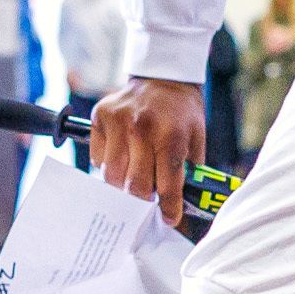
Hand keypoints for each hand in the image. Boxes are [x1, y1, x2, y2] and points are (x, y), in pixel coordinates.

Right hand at [89, 78, 205, 227]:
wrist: (163, 76)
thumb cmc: (182, 112)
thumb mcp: (196, 138)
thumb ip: (189, 170)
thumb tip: (180, 203)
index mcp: (172, 135)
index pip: (168, 183)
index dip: (168, 206)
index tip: (168, 218)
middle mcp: (143, 128)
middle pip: (135, 184)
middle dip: (142, 199)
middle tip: (147, 199)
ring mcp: (118, 121)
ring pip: (111, 175)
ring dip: (122, 183)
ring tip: (133, 178)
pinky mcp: (100, 116)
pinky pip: (98, 157)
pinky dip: (108, 164)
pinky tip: (121, 157)